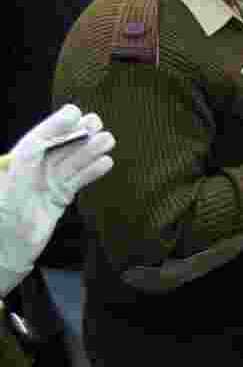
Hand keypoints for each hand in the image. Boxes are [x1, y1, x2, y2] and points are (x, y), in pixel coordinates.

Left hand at [0, 105, 114, 295]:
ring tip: (108, 140)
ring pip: (73, 162)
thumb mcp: (11, 195)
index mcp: (16, 164)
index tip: (74, 112)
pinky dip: (93, 172)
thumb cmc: (3, 225)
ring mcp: (48, 183)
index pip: (38, 139)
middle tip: (96, 122)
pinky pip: (79, 180)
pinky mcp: (60, 197)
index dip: (55, 125)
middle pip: (59, 147)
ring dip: (90, 151)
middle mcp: (33, 170)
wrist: (8, 254)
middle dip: (77, 134)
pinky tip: (106, 163)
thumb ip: (24, 169)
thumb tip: (37, 144)